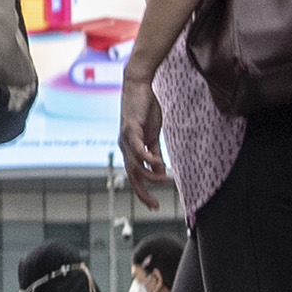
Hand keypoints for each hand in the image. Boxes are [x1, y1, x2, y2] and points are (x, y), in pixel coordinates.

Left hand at [119, 70, 169, 208]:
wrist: (138, 85)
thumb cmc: (145, 109)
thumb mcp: (152, 135)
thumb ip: (155, 152)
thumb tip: (160, 170)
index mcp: (130, 150)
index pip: (134, 176)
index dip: (143, 191)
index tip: (153, 204)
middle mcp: (124, 147)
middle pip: (132, 177)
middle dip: (143, 193)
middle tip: (155, 205)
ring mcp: (126, 139)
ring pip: (136, 166)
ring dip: (152, 176)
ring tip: (167, 179)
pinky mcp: (131, 129)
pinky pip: (138, 149)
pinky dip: (148, 159)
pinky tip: (159, 165)